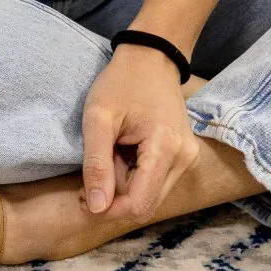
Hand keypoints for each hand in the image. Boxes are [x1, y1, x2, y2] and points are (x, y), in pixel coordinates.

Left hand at [80, 43, 200, 221]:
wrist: (151, 59)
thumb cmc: (121, 82)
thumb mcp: (98, 118)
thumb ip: (96, 164)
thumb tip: (96, 208)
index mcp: (166, 147)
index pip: (139, 204)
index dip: (108, 211)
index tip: (82, 197)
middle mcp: (185, 158)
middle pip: (146, 204)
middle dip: (113, 201)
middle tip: (87, 181)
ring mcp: (188, 157)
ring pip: (151, 196)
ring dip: (123, 190)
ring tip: (105, 161)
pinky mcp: (184, 156)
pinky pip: (157, 183)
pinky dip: (133, 179)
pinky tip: (119, 158)